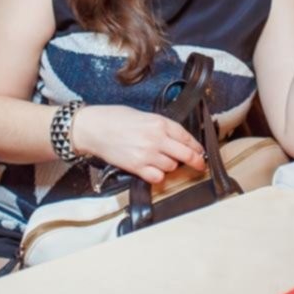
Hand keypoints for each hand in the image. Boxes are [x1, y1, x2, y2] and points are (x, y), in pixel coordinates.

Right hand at [72, 105, 206, 183]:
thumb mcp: (143, 115)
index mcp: (159, 123)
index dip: (196, 146)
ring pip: (172, 167)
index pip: (186, 137)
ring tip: (163, 161)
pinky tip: (155, 170)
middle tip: (199, 165)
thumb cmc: (115, 118)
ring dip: (171, 166)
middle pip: (185, 155)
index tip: (200, 151)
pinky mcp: (137, 167)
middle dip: (196, 161)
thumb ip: (161, 127)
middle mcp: (156, 139)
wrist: (94, 128)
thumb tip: (177, 139)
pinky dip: (159, 176)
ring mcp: (147, 154)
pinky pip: (158, 177)